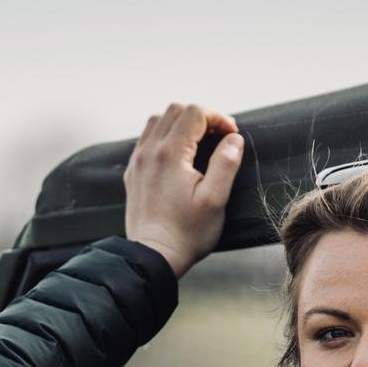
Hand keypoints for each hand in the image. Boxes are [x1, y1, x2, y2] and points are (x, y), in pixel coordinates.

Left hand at [123, 103, 243, 278]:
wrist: (153, 256)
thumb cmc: (187, 233)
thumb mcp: (215, 200)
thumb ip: (226, 165)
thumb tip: (234, 139)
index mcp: (171, 154)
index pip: (195, 113)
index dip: (218, 118)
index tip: (230, 135)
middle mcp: (150, 151)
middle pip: (175, 110)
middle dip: (200, 116)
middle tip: (217, 136)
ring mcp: (138, 161)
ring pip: (157, 121)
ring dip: (180, 123)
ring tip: (198, 142)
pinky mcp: (133, 173)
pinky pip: (146, 139)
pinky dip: (164, 136)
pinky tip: (178, 155)